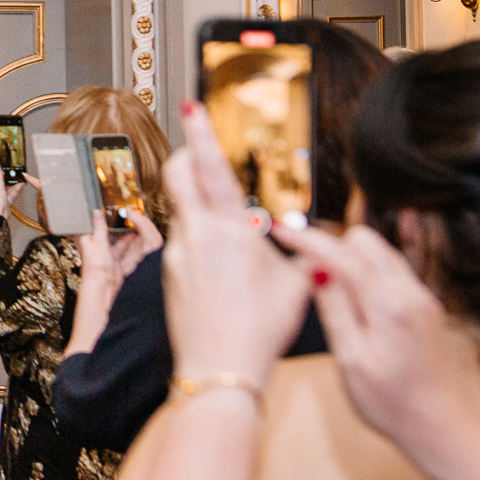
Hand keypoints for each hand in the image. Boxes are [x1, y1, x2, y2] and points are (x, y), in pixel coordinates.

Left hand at [0, 164, 35, 218]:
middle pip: (1, 183)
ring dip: (14, 185)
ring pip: (7, 189)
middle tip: (16, 175)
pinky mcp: (3, 203)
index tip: (7, 170)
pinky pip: (10, 195)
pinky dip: (15, 191)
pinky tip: (21, 186)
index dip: (0, 173)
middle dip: (9, 179)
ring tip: (21, 180)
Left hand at [78, 207, 161, 284]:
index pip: (88, 222)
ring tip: (129, 219)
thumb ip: (99, 226)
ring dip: (121, 231)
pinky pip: (121, 246)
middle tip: (118, 210)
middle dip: (110, 222)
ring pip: (114, 237)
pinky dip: (127, 241)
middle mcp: (94, 243)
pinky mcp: (113, 257)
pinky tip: (135, 232)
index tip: (102, 205)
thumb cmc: (95, 265)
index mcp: (84, 238)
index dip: (94, 215)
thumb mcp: (98, 241)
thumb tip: (96, 212)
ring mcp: (104, 251)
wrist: (103, 285)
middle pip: (102, 229)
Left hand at [160, 102, 312, 389]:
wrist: (219, 371)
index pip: (210, 168)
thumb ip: (302, 251)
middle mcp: (196, 235)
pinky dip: (197, 237)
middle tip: (200, 153)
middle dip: (187, 159)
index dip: (201, 134)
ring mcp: (177, 255)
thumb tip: (311, 237)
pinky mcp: (169, 275)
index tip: (191, 108)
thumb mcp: (297, 284)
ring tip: (227, 225)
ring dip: (197, 204)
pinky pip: (181, 242)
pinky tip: (219, 262)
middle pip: (179, 178)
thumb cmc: (260, 330)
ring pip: (181, 211)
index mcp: (229, 229)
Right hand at [276, 221, 474, 447]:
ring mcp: (423, 299)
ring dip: (350, 259)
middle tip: (305, 268)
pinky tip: (352, 301)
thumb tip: (317, 271)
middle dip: (333, 246)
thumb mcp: (352, 361)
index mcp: (390, 305)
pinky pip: (392, 273)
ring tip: (324, 286)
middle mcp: (411, 293)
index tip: (281, 232)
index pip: (343, 254)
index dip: (308, 240)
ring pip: (381, 254)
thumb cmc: (394, 405)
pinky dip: (367, 274)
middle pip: (366, 241)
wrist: (444, 429)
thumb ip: (336, 310)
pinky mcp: (426, 309)